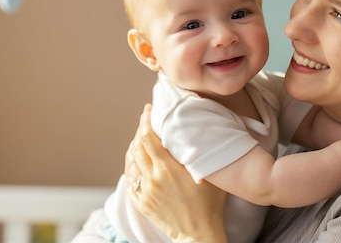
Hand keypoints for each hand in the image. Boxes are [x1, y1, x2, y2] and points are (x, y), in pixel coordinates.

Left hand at [125, 104, 228, 242]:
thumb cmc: (210, 205)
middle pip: (138, 146)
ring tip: (140, 136)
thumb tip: (200, 132)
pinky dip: (131, 165)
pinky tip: (136, 159)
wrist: (198, 234)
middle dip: (140, 129)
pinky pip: (130, 179)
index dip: (146, 121)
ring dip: (134, 146)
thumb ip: (201, 153)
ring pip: (131, 162)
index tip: (148, 110)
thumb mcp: (210, 175)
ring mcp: (145, 192)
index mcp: (167, 169)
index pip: (148, 138)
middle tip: (146, 118)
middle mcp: (152, 179)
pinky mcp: (142, 202)